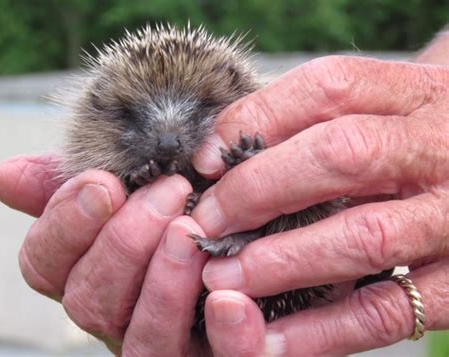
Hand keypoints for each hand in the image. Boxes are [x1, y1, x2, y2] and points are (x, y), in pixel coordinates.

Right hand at [0, 155, 239, 355]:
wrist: (239, 227)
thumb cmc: (178, 204)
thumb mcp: (129, 187)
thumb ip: (73, 187)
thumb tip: (9, 176)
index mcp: (90, 274)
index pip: (46, 266)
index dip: (65, 226)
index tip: (104, 183)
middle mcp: (119, 316)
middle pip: (89, 302)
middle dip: (123, 243)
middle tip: (168, 191)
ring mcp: (165, 343)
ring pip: (142, 341)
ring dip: (162, 285)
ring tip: (189, 231)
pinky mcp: (214, 355)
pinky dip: (225, 337)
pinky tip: (232, 300)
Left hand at [190, 45, 448, 352]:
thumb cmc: (413, 143)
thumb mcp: (383, 111)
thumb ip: (314, 121)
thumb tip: (221, 156)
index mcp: (414, 95)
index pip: (327, 88)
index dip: (257, 120)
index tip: (207, 160)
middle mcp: (439, 148)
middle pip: (340, 155)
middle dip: (258, 190)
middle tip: (207, 222)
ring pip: (364, 236)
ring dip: (282, 261)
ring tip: (222, 277)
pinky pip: (390, 310)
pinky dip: (325, 329)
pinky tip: (274, 339)